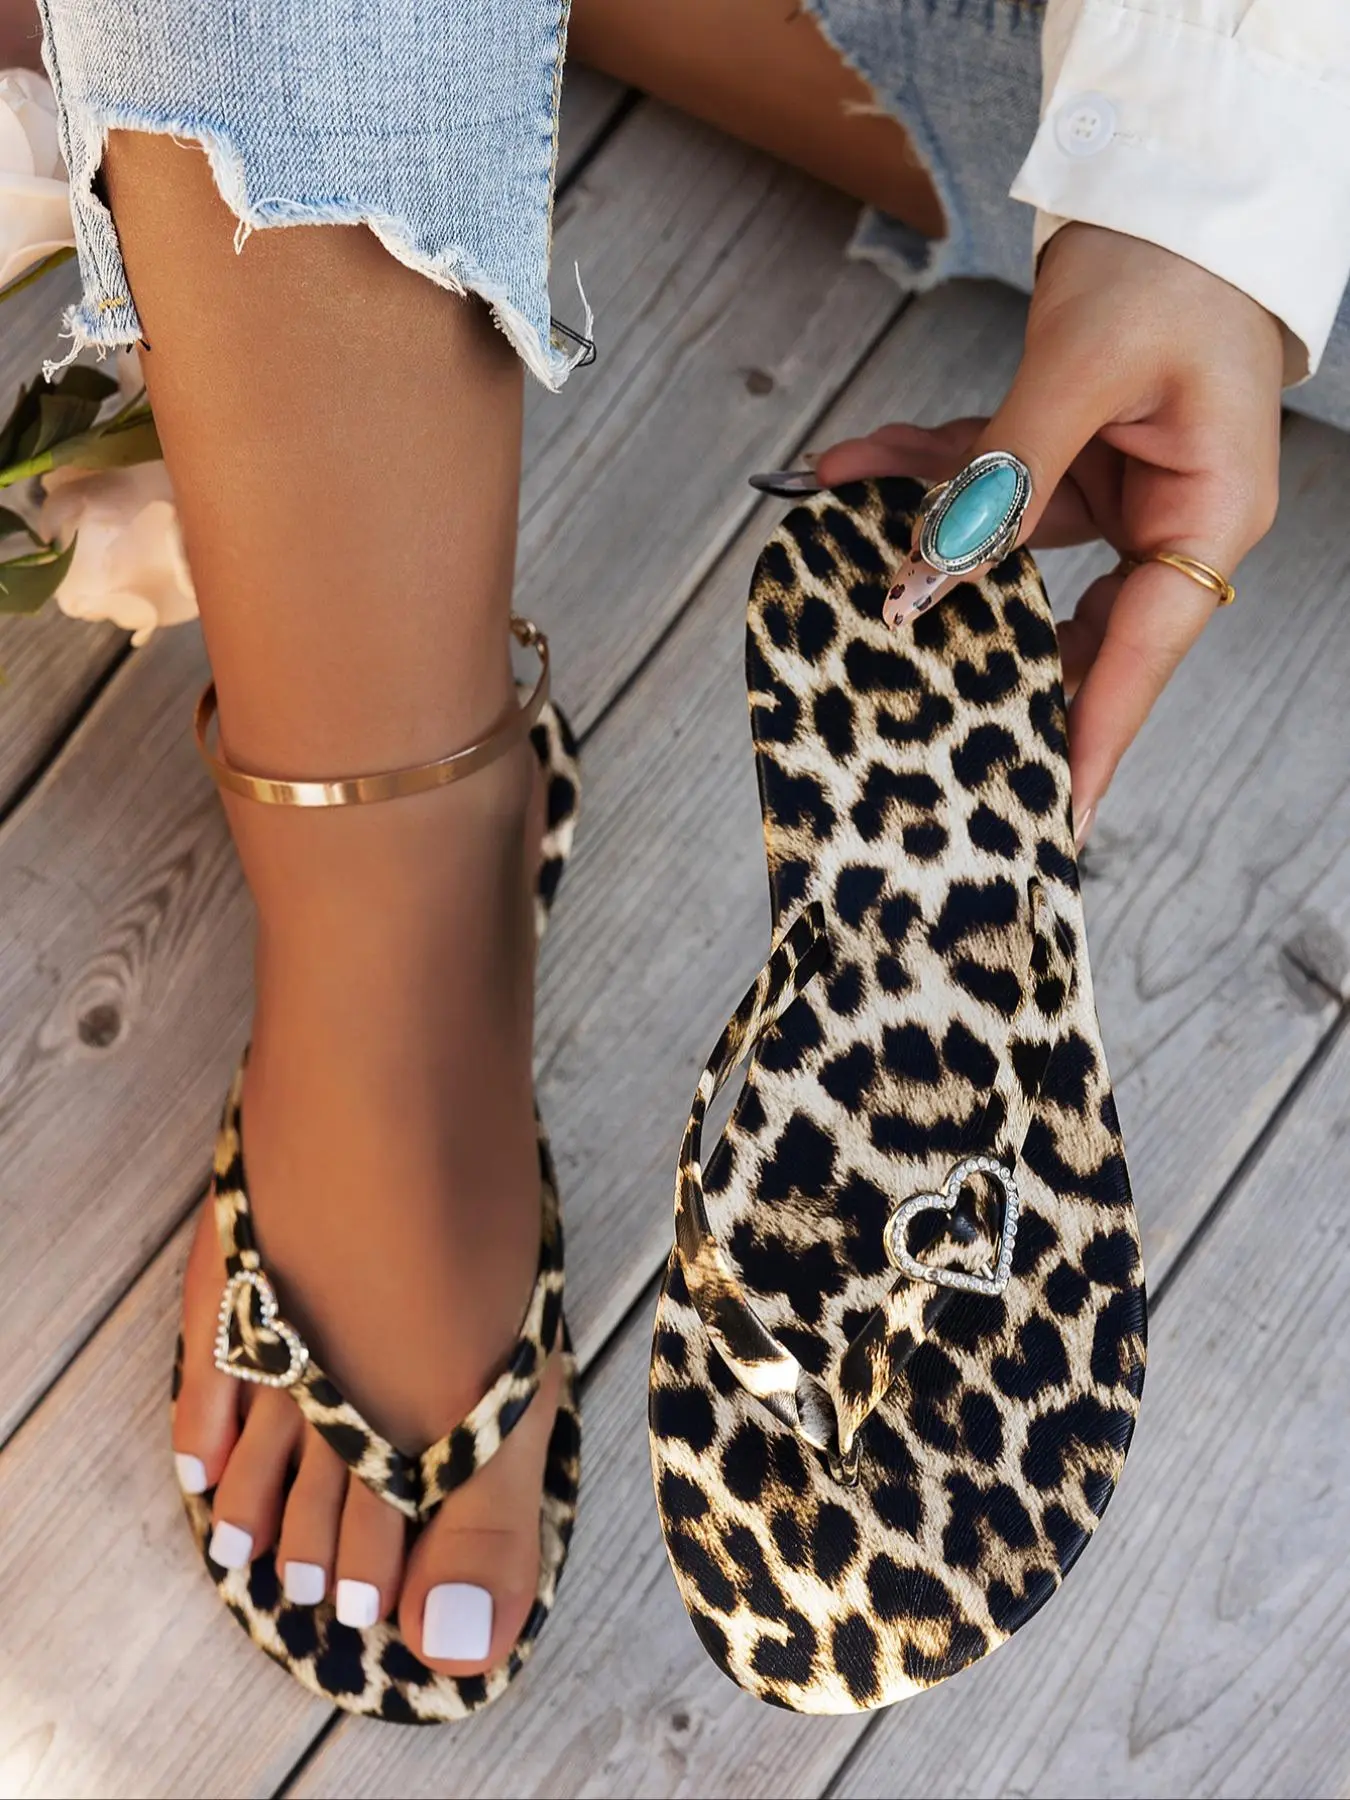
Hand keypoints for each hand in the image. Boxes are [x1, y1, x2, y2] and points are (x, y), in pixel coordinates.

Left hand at [815, 224, 1284, 841]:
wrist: (1171, 182)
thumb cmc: (1164, 265)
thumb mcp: (1078, 371)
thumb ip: (1000, 482)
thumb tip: (926, 581)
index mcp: (1208, 514)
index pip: (1142, 652)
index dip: (1093, 736)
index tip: (1055, 816)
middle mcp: (1171, 519)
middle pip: (1077, 630)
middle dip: (988, 661)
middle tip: (924, 731)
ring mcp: (1119, 495)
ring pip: (1013, 555)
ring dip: (929, 548)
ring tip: (850, 570)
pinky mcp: (1073, 464)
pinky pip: (991, 488)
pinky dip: (925, 477)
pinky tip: (849, 469)